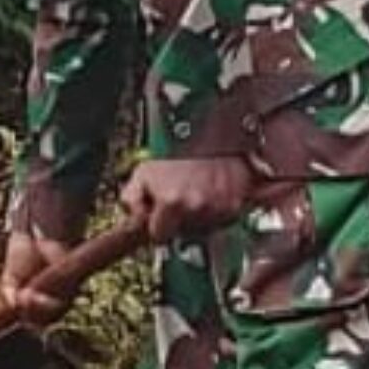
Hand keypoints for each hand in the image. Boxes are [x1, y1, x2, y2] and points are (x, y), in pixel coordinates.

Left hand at [122, 155, 247, 243]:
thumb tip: (132, 219)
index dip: (158, 225)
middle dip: (180, 221)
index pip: (159, 235)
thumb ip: (131, 199)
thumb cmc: (178, 151)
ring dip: (200, 216)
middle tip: (180, 197)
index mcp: (171, 203)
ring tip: (198, 191)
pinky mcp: (237, 204)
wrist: (211, 133)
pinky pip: (224, 218)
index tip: (160, 215)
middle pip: (183, 233)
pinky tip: (213, 192)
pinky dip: (219, 210)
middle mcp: (196, 208)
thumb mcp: (143, 172)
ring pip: (204, 228)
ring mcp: (219, 207)